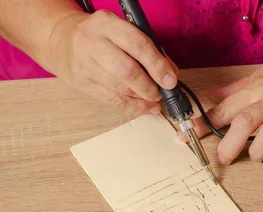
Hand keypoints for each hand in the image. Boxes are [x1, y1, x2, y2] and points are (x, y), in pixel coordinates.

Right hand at [45, 10, 177, 114]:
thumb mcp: (122, 30)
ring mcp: (83, 64)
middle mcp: (92, 42)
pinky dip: (132, 107)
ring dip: (142, 98)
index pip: (137, 44)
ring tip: (154, 99)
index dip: (157, 65)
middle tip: (160, 93)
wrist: (62, 39)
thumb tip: (169, 74)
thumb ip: (148, 48)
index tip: (170, 80)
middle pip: (126, 70)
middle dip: (149, 86)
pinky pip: (111, 100)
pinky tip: (144, 107)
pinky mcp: (80, 83)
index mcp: (106, 24)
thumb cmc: (101, 36)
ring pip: (119, 88)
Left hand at [195, 44, 262, 164]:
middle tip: (224, 158)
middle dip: (230, 143)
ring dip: (259, 149)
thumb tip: (213, 95)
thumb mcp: (262, 74)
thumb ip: (237, 89)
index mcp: (255, 90)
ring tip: (256, 156)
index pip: (224, 108)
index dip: (205, 123)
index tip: (188, 135)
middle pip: (244, 122)